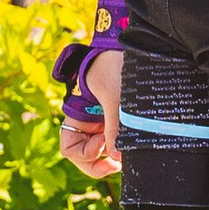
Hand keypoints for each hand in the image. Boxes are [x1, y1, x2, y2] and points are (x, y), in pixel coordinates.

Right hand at [60, 48, 122, 177]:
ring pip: (105, 152)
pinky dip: (125, 149)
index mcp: (79, 114)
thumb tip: (118, 158)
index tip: (103, 145)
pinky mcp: (124, 119)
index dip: (83, 154)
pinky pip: (120, 142)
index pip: (70, 147)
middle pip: (85, 156)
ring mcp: (107, 122)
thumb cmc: (119, 63)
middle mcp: (91, 122)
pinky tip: (135, 148)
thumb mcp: (116, 95)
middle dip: (98, 164)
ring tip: (127, 157)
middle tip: (116, 166)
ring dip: (113, 158)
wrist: (138, 43)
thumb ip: (115, 126)